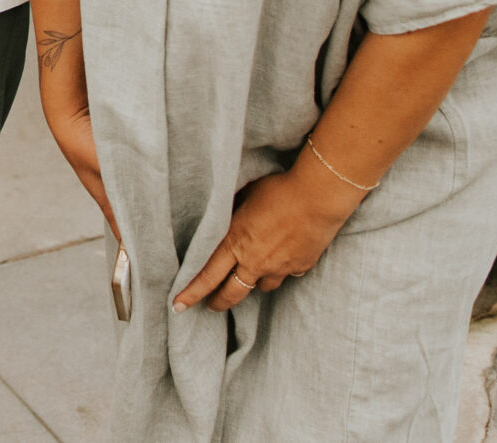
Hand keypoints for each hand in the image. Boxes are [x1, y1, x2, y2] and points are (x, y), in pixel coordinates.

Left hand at [171, 165, 360, 312]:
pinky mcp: (299, 267)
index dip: (191, 293)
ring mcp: (278, 268)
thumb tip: (224, 214)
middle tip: (211, 305)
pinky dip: (279, 269)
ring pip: (260, 287)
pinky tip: (282, 255)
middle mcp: (254, 261)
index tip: (178, 306)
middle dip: (217, 302)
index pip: (207, 275)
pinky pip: (284, 275)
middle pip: (231, 294)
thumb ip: (233, 213)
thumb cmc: (279, 189)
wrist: (318, 197)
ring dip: (252, 282)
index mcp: (236, 242)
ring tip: (250, 272)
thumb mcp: (246, 195)